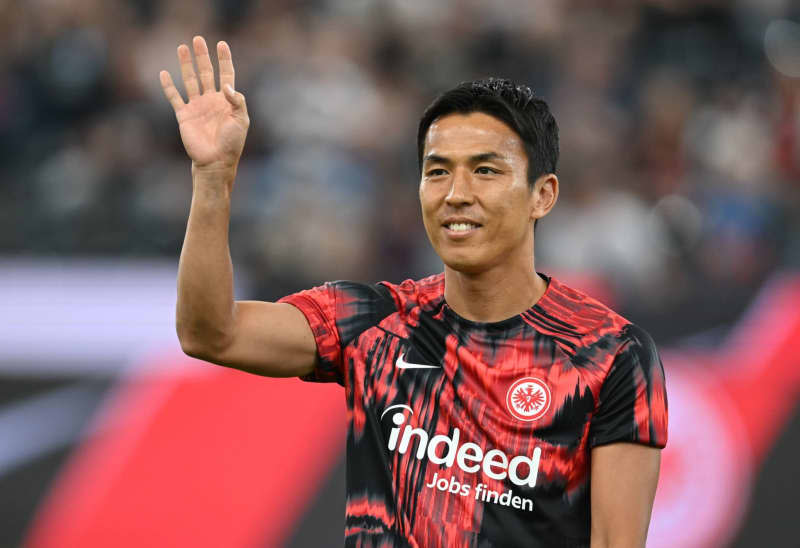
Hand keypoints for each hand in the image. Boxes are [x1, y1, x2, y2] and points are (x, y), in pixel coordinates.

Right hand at [160, 36, 249, 170]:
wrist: (215, 161)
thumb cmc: (232, 143)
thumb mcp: (241, 120)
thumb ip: (238, 101)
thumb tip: (227, 85)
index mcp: (227, 101)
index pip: (226, 75)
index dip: (224, 59)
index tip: (221, 44)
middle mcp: (211, 100)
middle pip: (206, 72)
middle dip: (202, 56)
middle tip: (198, 39)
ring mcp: (197, 106)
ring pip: (190, 80)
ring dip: (186, 65)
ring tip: (182, 47)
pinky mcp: (184, 115)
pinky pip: (175, 97)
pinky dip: (169, 86)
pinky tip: (164, 73)